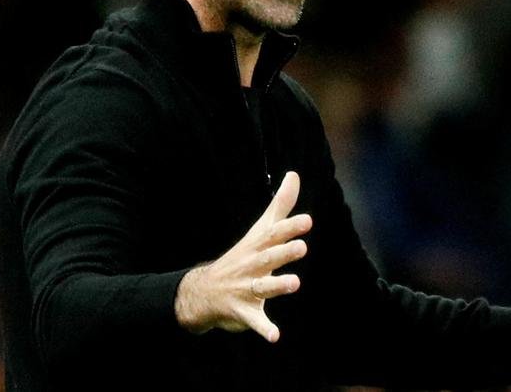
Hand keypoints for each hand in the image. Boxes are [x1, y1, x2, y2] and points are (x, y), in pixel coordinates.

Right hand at [174, 171, 311, 342]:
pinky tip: (275, 336)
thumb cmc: (241, 258)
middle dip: (284, 253)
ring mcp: (245, 289)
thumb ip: (280, 205)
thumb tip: (294, 174)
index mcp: (257, 247)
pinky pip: (254, 321)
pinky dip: (263, 329)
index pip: (273, 235)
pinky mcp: (243, 312)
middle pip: (268, 258)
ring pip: (262, 288)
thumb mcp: (259, 230)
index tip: (307, 220)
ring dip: (277, 286)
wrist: (203, 291)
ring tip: (294, 284)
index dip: (289, 228)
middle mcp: (251, 266)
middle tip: (302, 247)